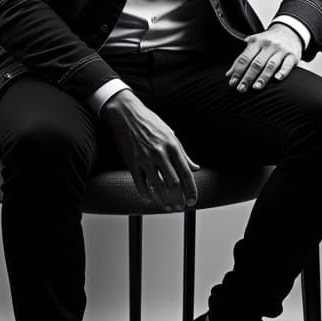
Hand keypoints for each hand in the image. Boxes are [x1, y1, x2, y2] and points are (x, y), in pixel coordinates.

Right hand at [101, 90, 198, 210]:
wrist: (126, 113)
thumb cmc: (150, 123)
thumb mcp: (171, 135)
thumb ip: (183, 154)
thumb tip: (195, 168)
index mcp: (172, 146)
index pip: (186, 173)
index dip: (191, 190)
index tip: (193, 200)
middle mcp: (160, 153)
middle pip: (173, 183)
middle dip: (179, 199)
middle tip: (180, 207)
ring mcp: (145, 158)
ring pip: (157, 186)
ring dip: (164, 200)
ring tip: (167, 207)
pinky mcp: (132, 161)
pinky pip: (140, 183)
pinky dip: (146, 194)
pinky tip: (150, 198)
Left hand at [226, 24, 302, 92]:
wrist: (288, 32)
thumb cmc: (267, 41)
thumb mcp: (253, 44)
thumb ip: (242, 58)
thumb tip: (229, 74)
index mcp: (255, 42)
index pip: (244, 58)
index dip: (237, 71)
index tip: (232, 83)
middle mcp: (268, 45)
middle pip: (256, 63)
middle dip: (248, 77)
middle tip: (241, 89)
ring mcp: (281, 50)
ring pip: (270, 65)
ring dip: (262, 77)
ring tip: (256, 87)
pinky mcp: (292, 55)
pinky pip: (287, 64)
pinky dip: (283, 72)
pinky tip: (277, 79)